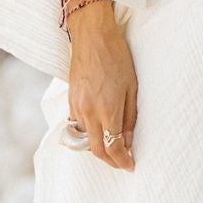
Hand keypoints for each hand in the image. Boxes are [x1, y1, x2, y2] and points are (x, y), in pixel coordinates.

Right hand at [66, 0, 137, 169]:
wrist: (92, 36)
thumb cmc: (117, 57)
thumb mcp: (132, 87)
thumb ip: (130, 117)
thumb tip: (129, 141)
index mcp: (107, 108)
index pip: (113, 147)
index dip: (122, 161)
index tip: (131, 166)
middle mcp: (88, 112)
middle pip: (96, 150)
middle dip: (110, 161)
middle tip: (124, 163)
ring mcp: (76, 107)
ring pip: (86, 140)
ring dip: (100, 148)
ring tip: (115, 149)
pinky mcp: (70, 101)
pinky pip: (79, 127)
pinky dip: (90, 135)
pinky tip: (101, 131)